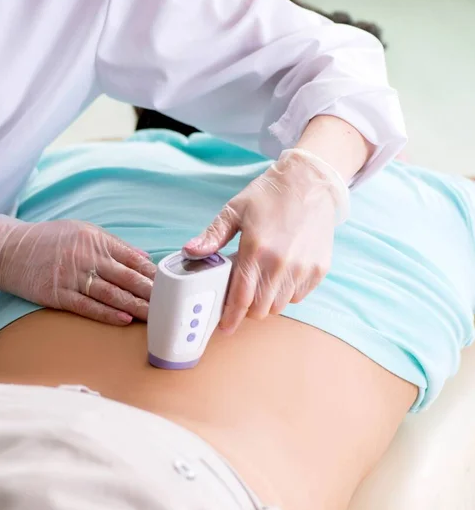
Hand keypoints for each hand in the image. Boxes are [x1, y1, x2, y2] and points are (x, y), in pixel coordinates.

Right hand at [0, 218, 155, 324]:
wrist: (10, 250)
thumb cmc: (50, 240)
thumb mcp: (83, 231)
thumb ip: (114, 245)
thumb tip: (144, 256)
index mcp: (96, 240)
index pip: (133, 258)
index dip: (153, 274)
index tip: (170, 284)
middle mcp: (87, 258)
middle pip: (127, 278)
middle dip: (151, 293)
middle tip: (170, 304)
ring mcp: (73, 277)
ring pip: (112, 295)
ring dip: (135, 307)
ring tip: (155, 316)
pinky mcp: (59, 295)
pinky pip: (88, 307)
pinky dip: (107, 314)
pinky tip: (124, 320)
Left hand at [183, 148, 340, 333]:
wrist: (311, 181)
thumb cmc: (270, 195)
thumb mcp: (235, 210)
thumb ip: (212, 236)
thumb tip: (189, 252)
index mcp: (256, 250)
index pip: (241, 298)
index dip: (230, 317)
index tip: (224, 327)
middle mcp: (282, 264)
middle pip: (261, 309)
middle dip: (247, 309)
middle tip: (241, 297)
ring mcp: (303, 268)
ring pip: (280, 306)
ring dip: (267, 301)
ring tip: (261, 283)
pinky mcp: (320, 269)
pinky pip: (298, 296)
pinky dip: (287, 293)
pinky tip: (280, 275)